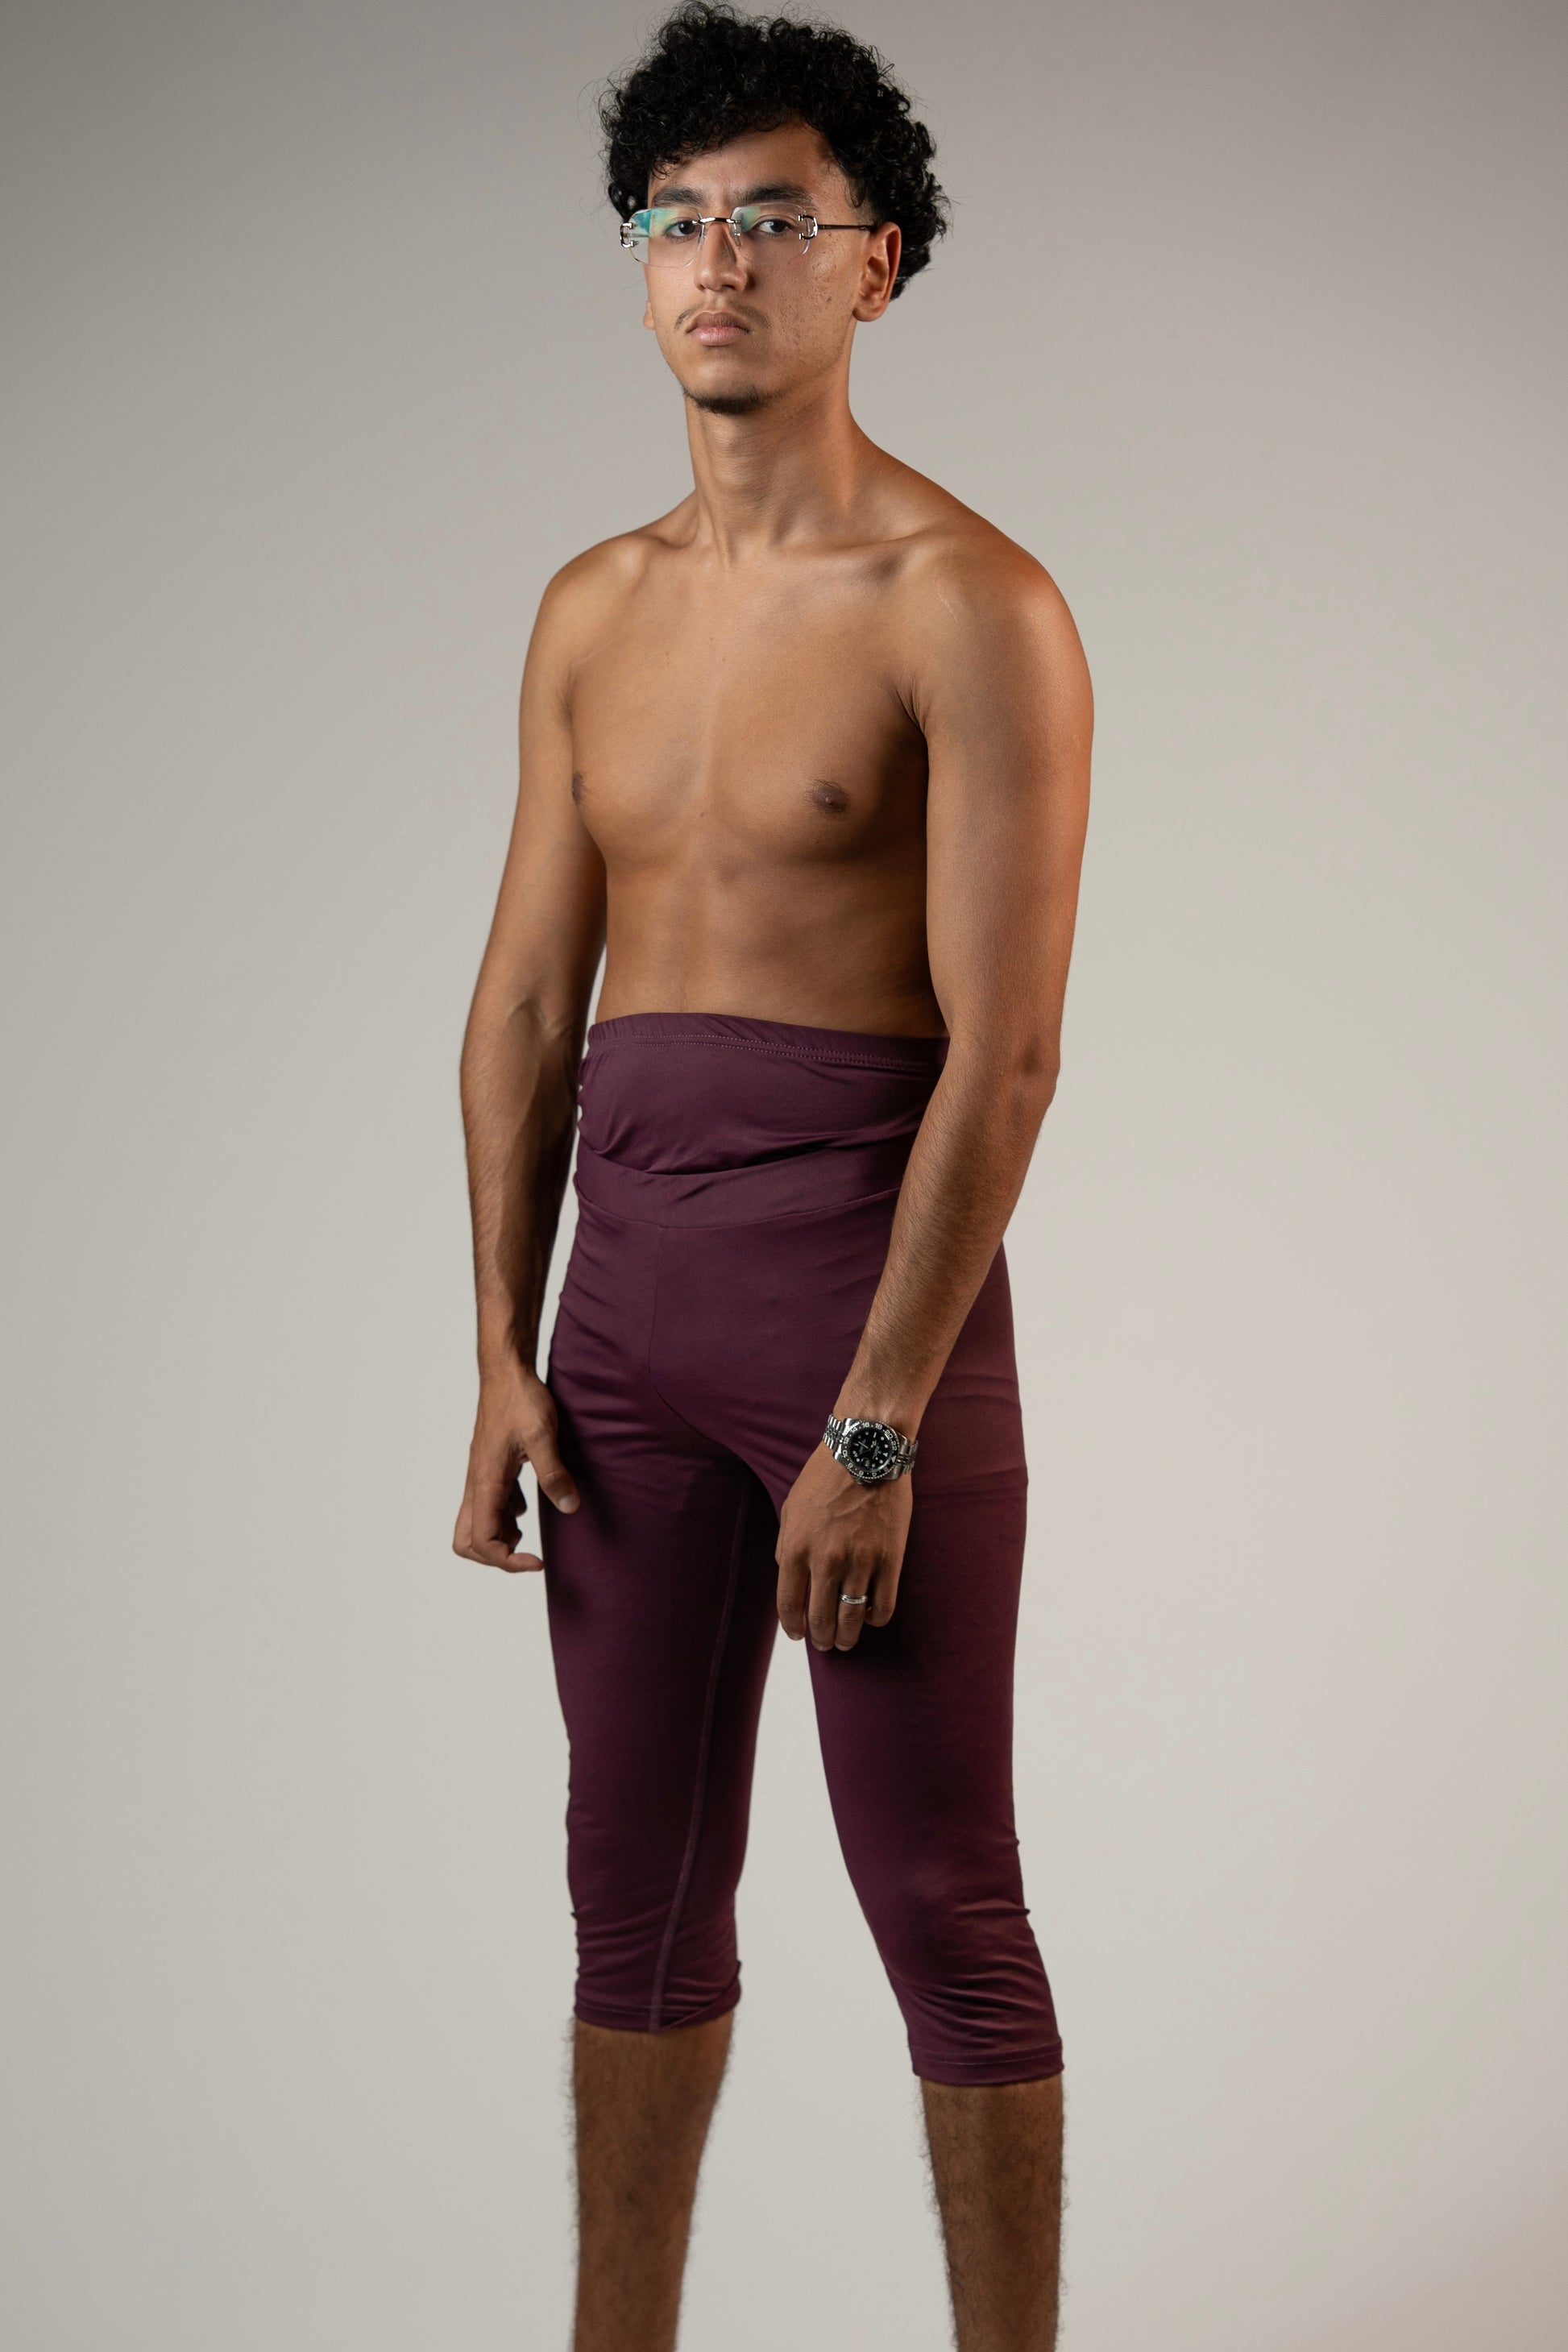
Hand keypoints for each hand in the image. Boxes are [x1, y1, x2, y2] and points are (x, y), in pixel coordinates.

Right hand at [453, 1357, 579, 1572]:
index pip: (483, 1542)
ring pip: (476, 1524)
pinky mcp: (489, 1468)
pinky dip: (506, 1514)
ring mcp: (481, 1477)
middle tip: (528, 1550)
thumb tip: (569, 1507)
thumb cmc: (520, 1399)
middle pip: (466, 1542)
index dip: (508, 1561)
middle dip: (494, 1556)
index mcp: (486, 1482)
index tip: (538, 1560)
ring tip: (531, 1528)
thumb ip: (554, 1473)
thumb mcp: (542, 1435)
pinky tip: (528, 1500)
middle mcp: (477, 1484)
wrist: (506, 1372)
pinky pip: (489, 1505)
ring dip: (501, 1535)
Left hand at [775, 1443, 911, 1652]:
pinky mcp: (890, 1558)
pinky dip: (875, 1618)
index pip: (789, 1606)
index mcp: (795, 1548)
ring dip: (847, 1637)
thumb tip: (792, 1583)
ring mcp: (859, 1561)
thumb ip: (786, 1547)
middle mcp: (825, 1560)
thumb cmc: (824, 1476)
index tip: (798, 1635)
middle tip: (826, 1643)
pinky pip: (883, 1605)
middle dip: (822, 1638)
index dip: (794, 1627)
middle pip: (821, 1619)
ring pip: (852, 1618)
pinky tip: (870, 1615)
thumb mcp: (791, 1510)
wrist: (865, 1450)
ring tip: (846, 1641)